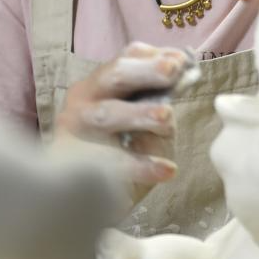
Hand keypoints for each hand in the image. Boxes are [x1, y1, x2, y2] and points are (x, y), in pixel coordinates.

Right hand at [58, 42, 187, 187]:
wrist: (85, 201)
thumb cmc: (122, 153)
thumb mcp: (146, 123)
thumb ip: (160, 99)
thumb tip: (185, 75)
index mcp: (100, 85)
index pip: (125, 60)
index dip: (153, 57)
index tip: (180, 61)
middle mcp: (83, 101)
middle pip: (113, 76)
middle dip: (145, 71)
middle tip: (171, 71)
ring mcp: (74, 130)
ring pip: (107, 114)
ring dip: (139, 113)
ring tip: (167, 118)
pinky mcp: (74, 164)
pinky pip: (111, 161)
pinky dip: (141, 165)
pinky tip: (167, 169)